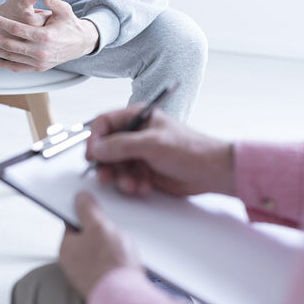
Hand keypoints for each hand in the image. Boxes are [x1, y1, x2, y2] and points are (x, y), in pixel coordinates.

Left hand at [0, 0, 99, 71]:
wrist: (81, 43)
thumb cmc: (71, 24)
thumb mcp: (64, 10)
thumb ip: (52, 0)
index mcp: (45, 36)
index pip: (18, 29)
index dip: (2, 22)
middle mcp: (41, 52)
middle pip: (10, 46)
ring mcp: (39, 62)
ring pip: (11, 58)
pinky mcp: (39, 67)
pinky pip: (18, 68)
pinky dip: (4, 65)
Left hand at [59, 192, 142, 296]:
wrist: (125, 295)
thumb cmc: (110, 265)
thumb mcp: (99, 226)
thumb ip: (87, 209)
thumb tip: (80, 197)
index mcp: (66, 248)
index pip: (71, 221)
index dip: (84, 210)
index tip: (93, 204)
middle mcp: (73, 262)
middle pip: (87, 235)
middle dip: (101, 229)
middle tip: (112, 228)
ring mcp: (87, 273)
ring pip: (99, 248)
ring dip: (111, 243)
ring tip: (122, 246)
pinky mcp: (102, 280)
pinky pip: (109, 262)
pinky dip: (117, 258)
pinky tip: (125, 259)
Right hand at [86, 105, 235, 196]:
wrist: (212, 172)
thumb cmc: (190, 150)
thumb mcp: (153, 144)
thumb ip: (121, 145)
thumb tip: (96, 148)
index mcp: (137, 117)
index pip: (104, 123)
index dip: (94, 139)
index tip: (91, 155)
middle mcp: (135, 134)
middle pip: (106, 148)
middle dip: (106, 164)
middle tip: (107, 176)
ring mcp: (139, 153)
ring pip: (115, 166)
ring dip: (121, 178)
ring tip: (133, 185)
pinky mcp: (143, 170)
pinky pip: (126, 178)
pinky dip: (131, 184)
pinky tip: (144, 187)